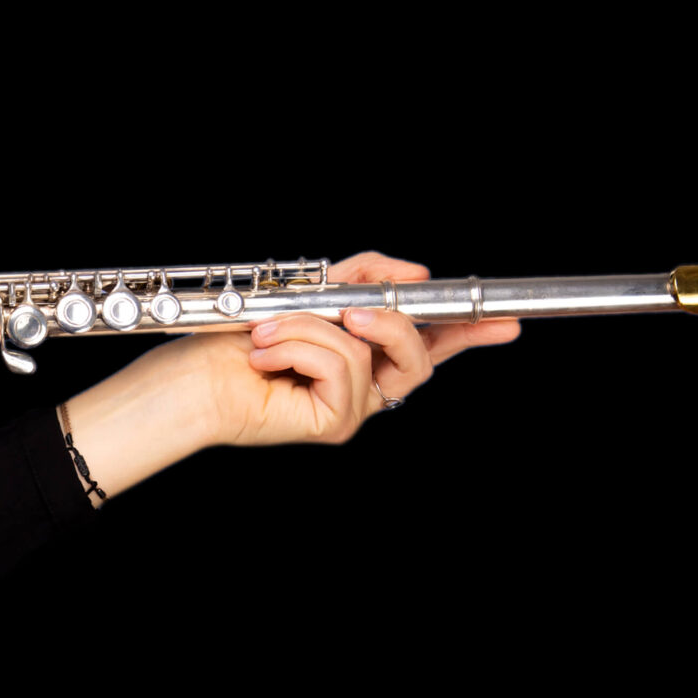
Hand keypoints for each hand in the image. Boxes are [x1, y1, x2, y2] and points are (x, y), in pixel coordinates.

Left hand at [160, 251, 524, 448]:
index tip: (508, 320)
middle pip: (420, 353)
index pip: (431, 344)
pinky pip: (343, 365)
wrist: (188, 378)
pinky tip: (266, 359)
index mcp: (365, 355)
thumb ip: (363, 277)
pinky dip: (300, 348)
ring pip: (370, 349)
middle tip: (351, 308)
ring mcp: (352, 409)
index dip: (472, 333)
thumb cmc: (234, 338)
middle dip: (390, 318)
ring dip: (311, 327)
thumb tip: (415, 272)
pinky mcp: (334, 424)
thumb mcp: (308, 290)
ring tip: (266, 335)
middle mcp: (366, 387)